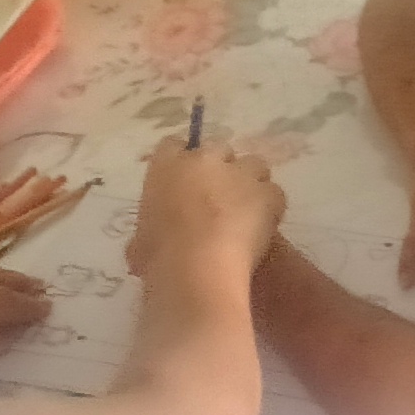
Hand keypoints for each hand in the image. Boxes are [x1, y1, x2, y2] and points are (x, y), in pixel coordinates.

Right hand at [127, 139, 283, 280]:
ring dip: (250, 183)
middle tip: (218, 200)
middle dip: (220, 170)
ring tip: (246, 211)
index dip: (183, 163)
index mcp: (166, 165)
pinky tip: (263, 228)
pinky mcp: (268, 193)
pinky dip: (270, 208)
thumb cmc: (158, 257)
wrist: (196, 269)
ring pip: (253, 165)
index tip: (186, 184)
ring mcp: (240, 172)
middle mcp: (204, 158)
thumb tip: (149, 243)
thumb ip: (149, 231)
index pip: (173, 146)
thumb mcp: (141, 242)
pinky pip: (273, 193)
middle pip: (218, 149)